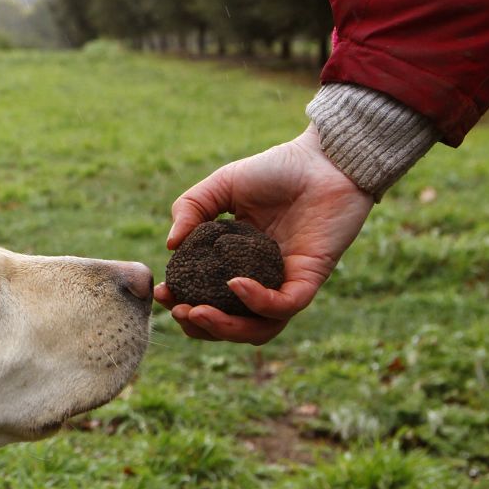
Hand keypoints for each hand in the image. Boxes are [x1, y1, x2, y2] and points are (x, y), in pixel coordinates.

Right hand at [154, 125, 373, 344]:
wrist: (325, 159)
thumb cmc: (278, 169)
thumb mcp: (222, 185)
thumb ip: (191, 208)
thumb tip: (170, 247)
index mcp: (238, 262)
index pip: (210, 298)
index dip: (184, 303)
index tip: (163, 293)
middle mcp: (262, 279)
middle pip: (233, 325)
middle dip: (202, 327)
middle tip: (179, 311)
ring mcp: (287, 281)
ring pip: (260, 328)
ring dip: (226, 329)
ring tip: (198, 313)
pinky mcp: (311, 277)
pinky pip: (286, 306)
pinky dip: (258, 302)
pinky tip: (235, 285)